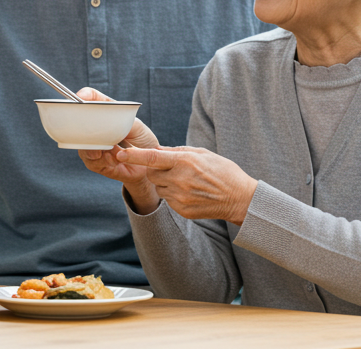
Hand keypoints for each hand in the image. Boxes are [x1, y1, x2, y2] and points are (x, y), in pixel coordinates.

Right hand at [75, 88, 160, 207]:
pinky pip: (90, 161)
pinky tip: (113, 160)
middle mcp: (96, 127)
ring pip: (82, 143)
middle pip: (79, 121)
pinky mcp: (95, 162)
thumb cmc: (143, 142)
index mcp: (107, 113)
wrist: (149, 166)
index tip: (81, 97)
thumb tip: (104, 125)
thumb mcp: (137, 126)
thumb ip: (122, 121)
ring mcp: (94, 144)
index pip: (92, 98)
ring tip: (111, 150)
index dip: (85, 95)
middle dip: (80, 125)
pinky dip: (102, 160)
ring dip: (95, 147)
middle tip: (91, 130)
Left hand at [114, 145, 258, 225]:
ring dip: (166, 183)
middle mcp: (180, 179)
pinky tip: (191, 193)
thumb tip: (156, 150)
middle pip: (152, 173)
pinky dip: (174, 195)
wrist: (240, 199)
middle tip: (173, 169)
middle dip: (156, 170)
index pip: (152, 157)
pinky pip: (168, 200)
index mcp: (185, 162)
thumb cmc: (223, 171)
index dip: (133, 155)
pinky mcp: (182, 210)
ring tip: (186, 182)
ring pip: (159, 187)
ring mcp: (180, 197)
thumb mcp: (202, 153)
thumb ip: (177, 151)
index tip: (120, 153)